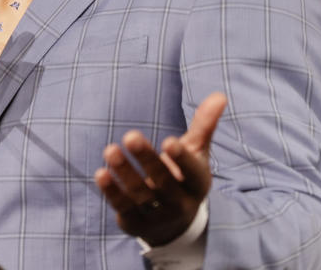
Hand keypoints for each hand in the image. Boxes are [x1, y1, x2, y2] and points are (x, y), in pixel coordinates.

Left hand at [94, 92, 226, 246]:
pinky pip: (123, 208)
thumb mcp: (196, 153)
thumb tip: (219, 95)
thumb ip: (204, 126)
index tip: (168, 141)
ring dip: (124, 172)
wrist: (175, 223)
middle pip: (163, 181)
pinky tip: (101, 173)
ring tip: (110, 150)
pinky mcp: (136, 224)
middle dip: (146, 159)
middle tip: (130, 136)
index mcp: (198, 183)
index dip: (181, 158)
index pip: (192, 172)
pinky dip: (112, 192)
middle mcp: (180, 203)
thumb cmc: (184, 177)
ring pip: (140, 195)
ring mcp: (158, 216)